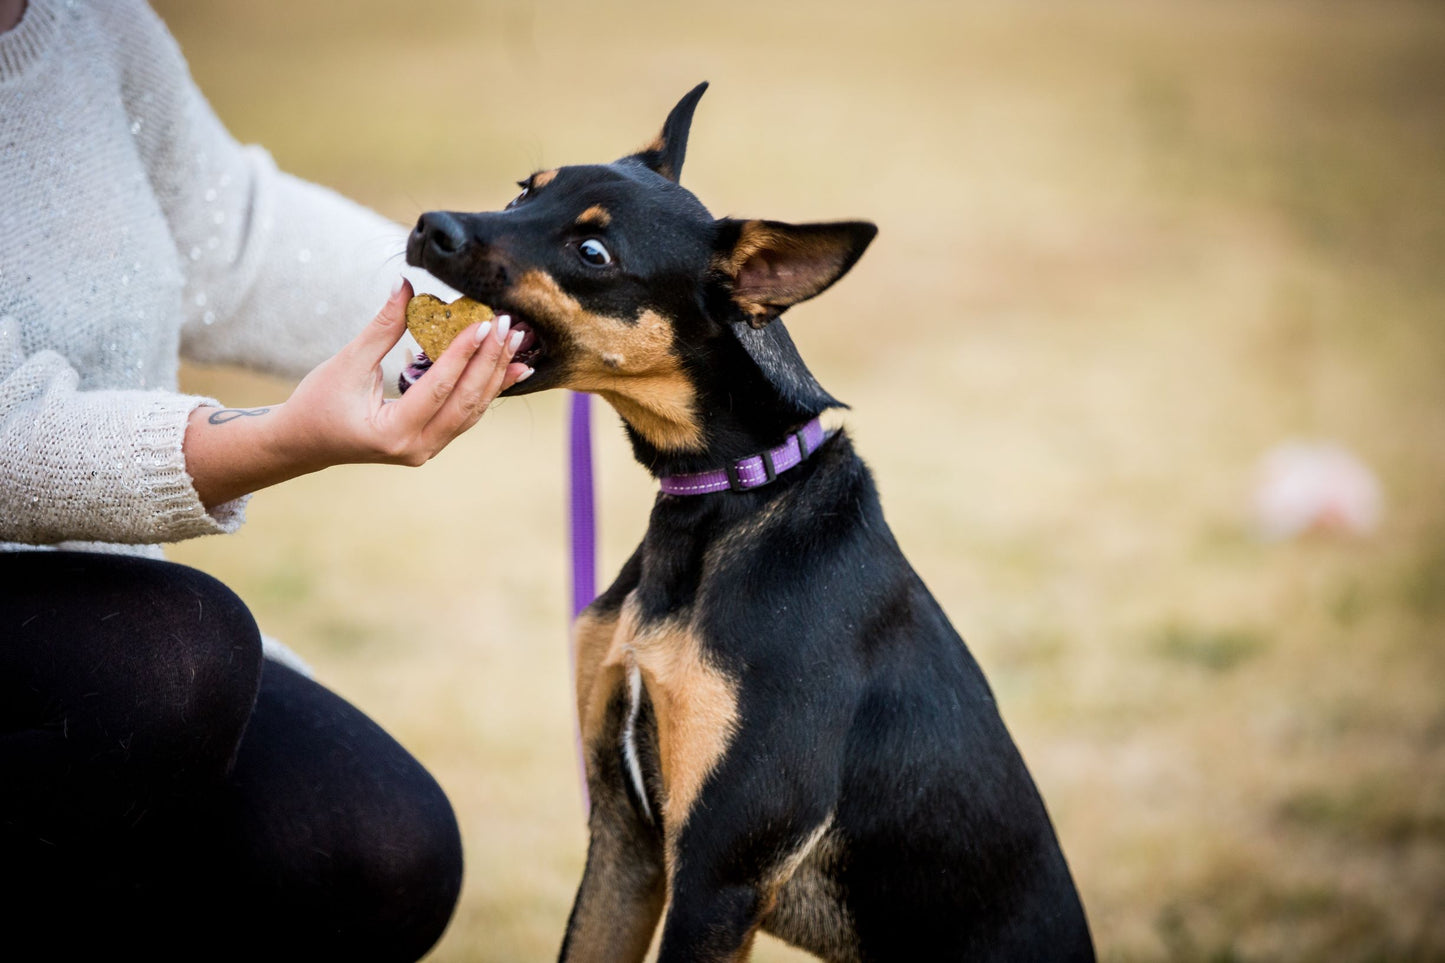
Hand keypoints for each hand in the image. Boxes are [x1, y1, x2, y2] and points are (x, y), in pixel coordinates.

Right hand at [275, 278, 528, 468]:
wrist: (305, 443)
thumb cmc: (318, 403)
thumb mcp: (347, 363)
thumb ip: (382, 326)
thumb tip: (405, 285)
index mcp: (392, 433)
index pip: (438, 388)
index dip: (463, 353)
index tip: (483, 322)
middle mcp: (416, 448)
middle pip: (465, 402)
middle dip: (490, 362)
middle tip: (508, 326)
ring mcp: (427, 449)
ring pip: (471, 411)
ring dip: (495, 375)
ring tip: (517, 344)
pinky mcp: (431, 442)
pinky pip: (465, 414)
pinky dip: (486, 389)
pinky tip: (508, 369)